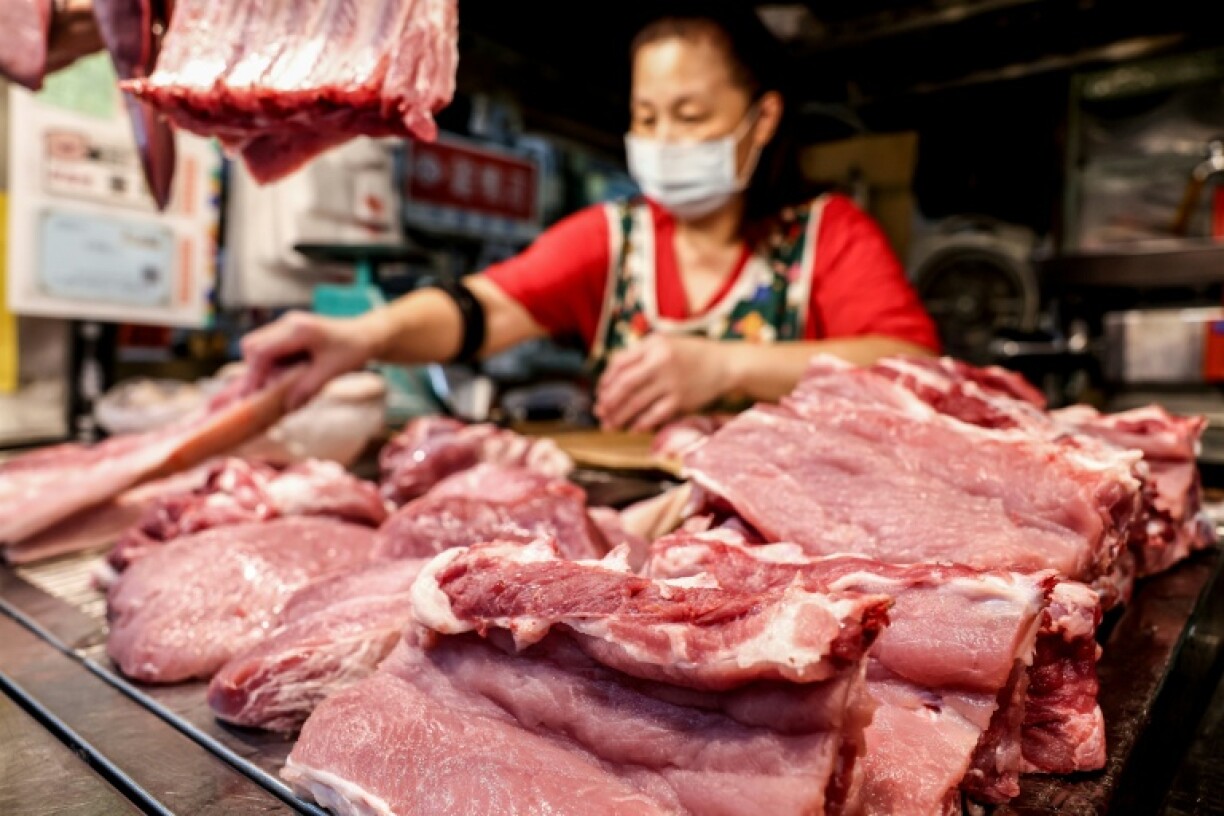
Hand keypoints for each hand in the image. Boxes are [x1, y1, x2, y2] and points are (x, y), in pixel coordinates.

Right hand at [240, 311, 383, 410]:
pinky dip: (272, 364)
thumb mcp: (331, 372)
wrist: (365, 336)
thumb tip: (285, 407)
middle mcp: (288, 322)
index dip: (253, 375)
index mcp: (298, 329)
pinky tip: (289, 375)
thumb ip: (307, 389)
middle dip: (255, 371)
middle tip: (266, 392)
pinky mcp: (288, 331)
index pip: (261, 351)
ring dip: (264, 368)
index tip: (250, 397)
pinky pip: (269, 348)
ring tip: (283, 383)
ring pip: (258, 346)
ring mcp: (287, 324)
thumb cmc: (352, 351)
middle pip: (252, 345)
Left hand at [594, 335, 734, 431]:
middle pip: (624, 385)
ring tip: (609, 425)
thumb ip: (641, 355)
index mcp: (653, 345)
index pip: (619, 363)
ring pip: (636, 403)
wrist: (725, 364)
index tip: (600, 392)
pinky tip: (633, 429)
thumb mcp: (665, 343)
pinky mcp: (681, 400)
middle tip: (599, 412)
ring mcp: (671, 382)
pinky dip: (641, 424)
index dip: (605, 380)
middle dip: (608, 401)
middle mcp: (660, 362)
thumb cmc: (691, 354)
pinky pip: (654, 415)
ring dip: (620, 416)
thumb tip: (613, 376)